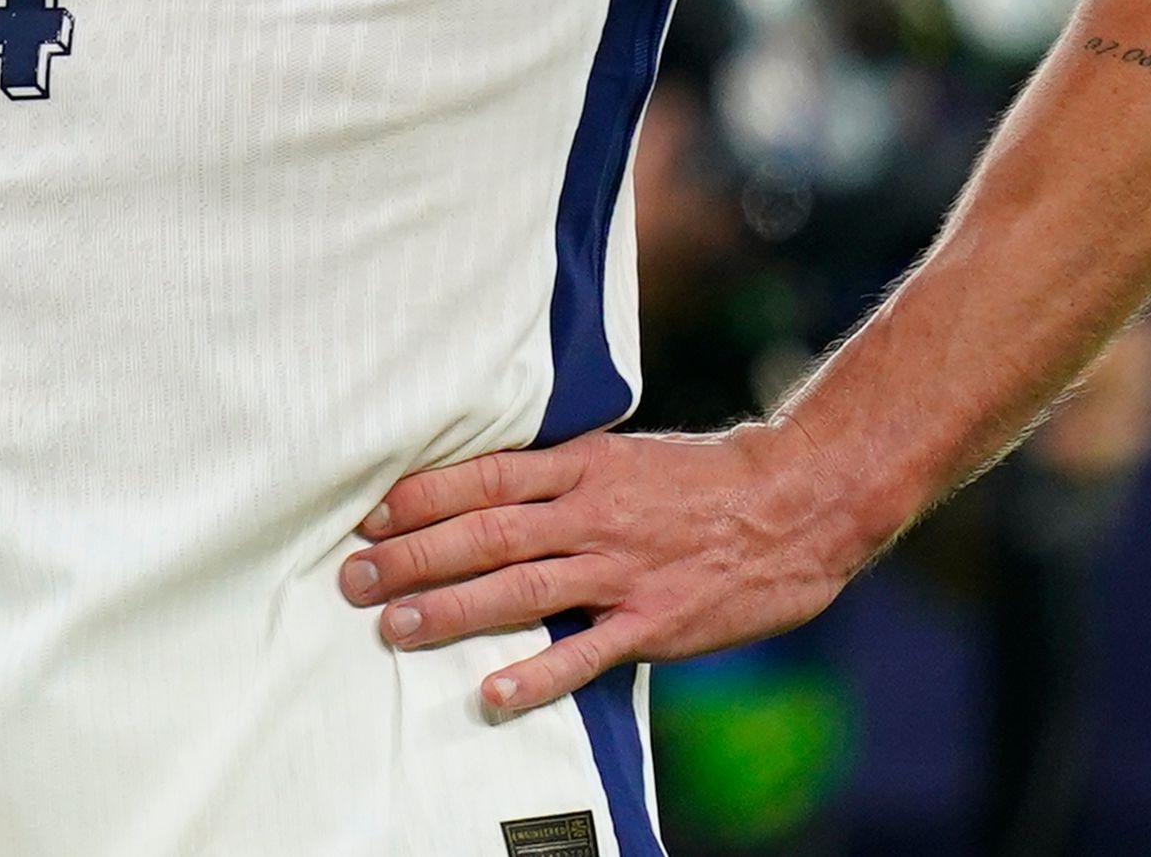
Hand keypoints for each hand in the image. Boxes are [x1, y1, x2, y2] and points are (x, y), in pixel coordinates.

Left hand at [341, 426, 874, 717]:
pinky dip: (537, 674)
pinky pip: (586, 653)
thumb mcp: (624, 457)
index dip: (423, 496)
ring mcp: (622, 569)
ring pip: (522, 588)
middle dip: (415, 555)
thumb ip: (560, 475)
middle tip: (355, 576)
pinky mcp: (653, 620)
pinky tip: (492, 692)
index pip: (486, 476)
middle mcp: (594, 513)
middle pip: (488, 531)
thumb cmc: (699, 482)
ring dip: (453, 608)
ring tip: (396, 627)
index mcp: (584, 466)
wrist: (795, 505)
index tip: (368, 514)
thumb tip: (483, 486)